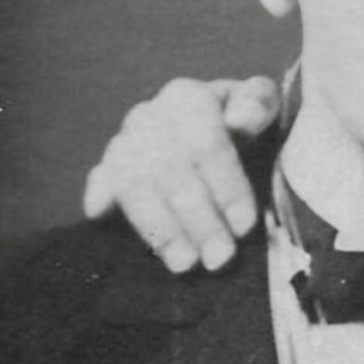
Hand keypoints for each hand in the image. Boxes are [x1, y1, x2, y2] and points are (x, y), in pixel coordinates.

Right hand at [82, 73, 276, 271]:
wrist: (224, 127)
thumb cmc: (248, 123)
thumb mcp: (264, 108)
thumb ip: (258, 103)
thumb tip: (240, 120)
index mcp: (189, 99)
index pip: (205, 143)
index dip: (226, 186)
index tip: (245, 226)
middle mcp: (152, 117)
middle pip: (169, 169)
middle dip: (198, 219)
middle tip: (221, 258)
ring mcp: (128, 142)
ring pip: (135, 182)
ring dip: (159, 227)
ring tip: (185, 264)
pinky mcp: (113, 166)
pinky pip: (101, 178)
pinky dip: (99, 194)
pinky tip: (100, 214)